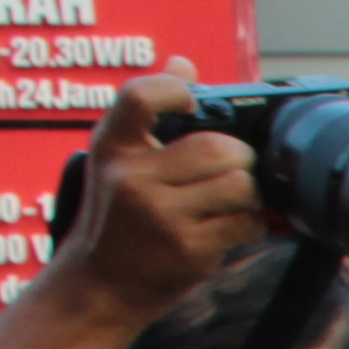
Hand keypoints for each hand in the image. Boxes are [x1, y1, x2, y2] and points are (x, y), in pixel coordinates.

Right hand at [42, 72, 266, 328]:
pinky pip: (245, 222)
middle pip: (215, 147)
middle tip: (234, 166)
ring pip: (238, 185)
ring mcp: (160, 216)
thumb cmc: (114, 217)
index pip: (140, 96)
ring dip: (248, 191)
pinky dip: (250, 223)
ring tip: (234, 198)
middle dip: (238, 156)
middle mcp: (132, 178)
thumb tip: (183, 61)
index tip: (191, 100)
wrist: (98, 286)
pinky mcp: (187, 250)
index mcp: (112, 146)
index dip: (174, 89)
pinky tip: (233, 225)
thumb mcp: (117, 161)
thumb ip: (149, 114)